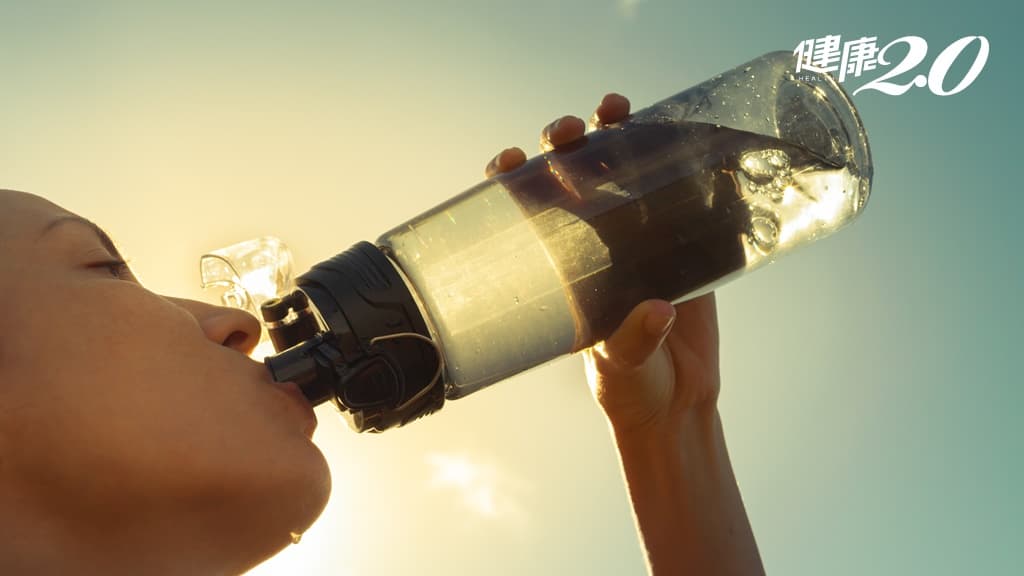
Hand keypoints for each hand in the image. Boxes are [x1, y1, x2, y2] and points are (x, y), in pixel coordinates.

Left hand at [485, 93, 721, 435]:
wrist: (678, 405)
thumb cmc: (631, 389)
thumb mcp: (621, 367)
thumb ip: (633, 340)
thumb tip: (657, 311)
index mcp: (562, 268)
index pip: (527, 212)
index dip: (513, 180)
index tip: (509, 163)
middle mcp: (594, 245)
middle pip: (572, 178)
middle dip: (565, 145)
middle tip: (569, 133)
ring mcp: (639, 238)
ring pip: (622, 173)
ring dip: (616, 136)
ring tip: (614, 111)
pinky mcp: (684, 244)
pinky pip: (680, 193)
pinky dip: (678, 160)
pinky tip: (679, 131)